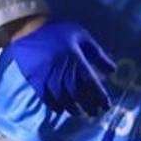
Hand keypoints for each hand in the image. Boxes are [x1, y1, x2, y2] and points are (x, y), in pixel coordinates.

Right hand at [0, 20, 114, 119]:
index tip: (106, 106)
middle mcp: (62, 69)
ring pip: (62, 97)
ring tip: (79, 113)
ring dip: (72, 108)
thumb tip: (113, 70)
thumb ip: (98, 54)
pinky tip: (60, 109)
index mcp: (75, 58)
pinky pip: (45, 97)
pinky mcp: (34, 79)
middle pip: (77, 93)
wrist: (27, 27)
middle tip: (94, 113)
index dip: (100, 96)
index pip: (91, 81)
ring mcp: (47, 75)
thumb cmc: (58, 30)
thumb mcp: (82, 36)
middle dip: (88, 105)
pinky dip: (54, 105)